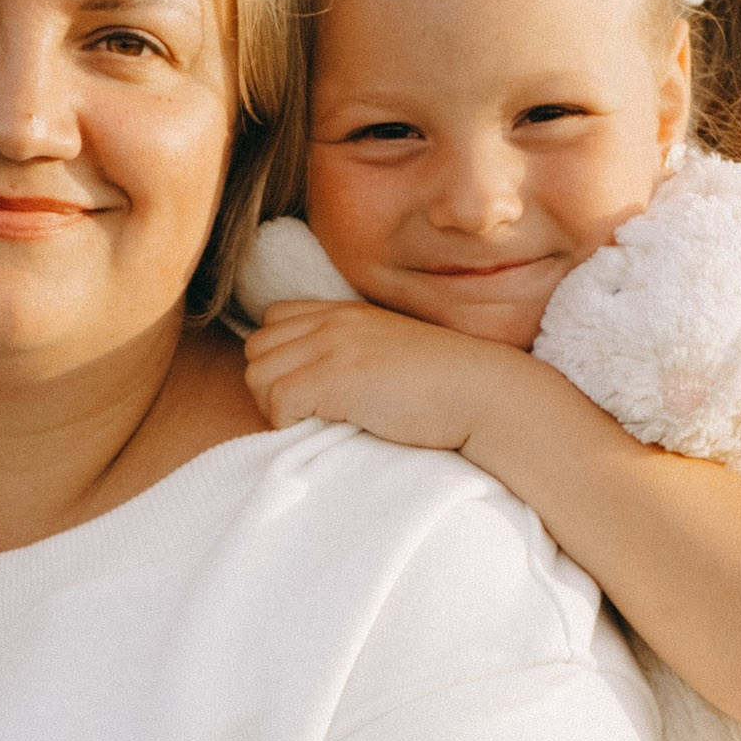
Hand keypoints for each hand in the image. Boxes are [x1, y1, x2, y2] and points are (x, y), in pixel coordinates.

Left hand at [241, 300, 533, 451]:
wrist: (484, 394)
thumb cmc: (446, 387)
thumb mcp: (390, 353)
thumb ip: (352, 353)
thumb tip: (315, 388)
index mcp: (345, 312)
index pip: (273, 320)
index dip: (281, 358)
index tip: (308, 389)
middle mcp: (333, 321)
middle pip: (256, 349)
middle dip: (272, 384)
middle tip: (308, 412)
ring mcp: (332, 347)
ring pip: (258, 377)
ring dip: (277, 406)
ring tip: (317, 422)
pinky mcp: (335, 378)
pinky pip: (277, 403)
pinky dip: (290, 424)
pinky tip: (326, 428)